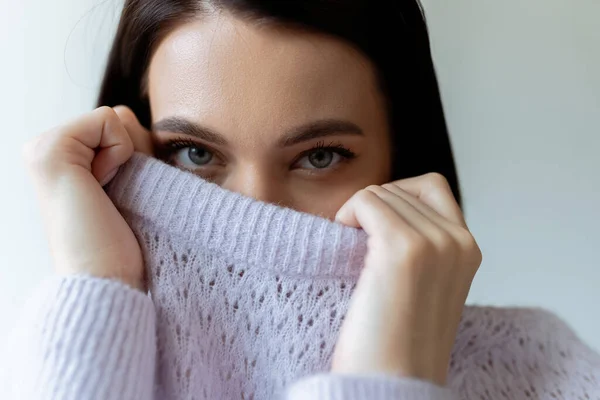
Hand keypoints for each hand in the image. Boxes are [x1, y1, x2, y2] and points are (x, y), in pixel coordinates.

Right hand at [23, 106, 152, 289]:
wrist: (109, 278)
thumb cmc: (125, 242)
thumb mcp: (129, 184)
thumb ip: (125, 145)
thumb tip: (125, 113)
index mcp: (64, 159)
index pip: (119, 123)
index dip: (137, 156)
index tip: (120, 195)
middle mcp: (46, 150)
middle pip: (120, 117)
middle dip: (134, 153)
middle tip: (117, 197)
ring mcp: (42, 148)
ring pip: (116, 117)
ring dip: (129, 156)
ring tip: (109, 195)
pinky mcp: (49, 151)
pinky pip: (109, 120)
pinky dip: (121, 153)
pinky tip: (102, 189)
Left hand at [331, 173, 481, 385]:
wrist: (390, 383)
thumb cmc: (396, 342)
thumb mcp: (424, 286)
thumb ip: (422, 245)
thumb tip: (382, 207)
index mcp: (468, 249)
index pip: (430, 187)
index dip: (395, 201)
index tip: (375, 230)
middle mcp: (459, 241)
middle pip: (401, 189)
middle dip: (373, 210)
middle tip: (358, 248)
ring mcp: (434, 243)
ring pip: (381, 193)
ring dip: (358, 215)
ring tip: (354, 254)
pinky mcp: (403, 248)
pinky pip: (366, 200)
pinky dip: (347, 214)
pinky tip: (343, 241)